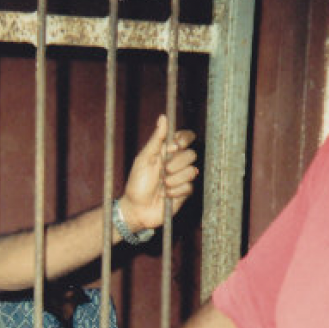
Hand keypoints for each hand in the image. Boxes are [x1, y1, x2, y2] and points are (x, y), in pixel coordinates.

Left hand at [118, 115, 197, 232]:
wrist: (137, 209)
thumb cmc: (136, 184)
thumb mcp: (144, 159)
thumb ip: (156, 139)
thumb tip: (163, 117)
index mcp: (167, 152)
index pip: (185, 137)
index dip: (184, 140)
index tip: (174, 147)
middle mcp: (176, 163)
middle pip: (192, 153)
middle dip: (177, 163)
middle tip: (163, 172)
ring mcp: (181, 177)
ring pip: (192, 171)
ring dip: (174, 180)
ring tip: (162, 186)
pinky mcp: (185, 192)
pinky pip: (190, 187)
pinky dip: (176, 192)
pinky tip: (166, 196)